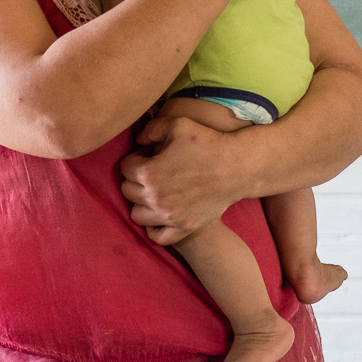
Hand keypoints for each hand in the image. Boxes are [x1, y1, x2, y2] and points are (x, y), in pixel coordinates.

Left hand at [120, 114, 244, 243]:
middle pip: (127, 191)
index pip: (125, 167)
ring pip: (136, 215)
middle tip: (153, 171)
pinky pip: (157, 236)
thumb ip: (151, 129)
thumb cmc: (207, 143)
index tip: (148, 155)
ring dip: (141, 203)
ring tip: (154, 192)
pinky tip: (160, 214)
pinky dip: (154, 227)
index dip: (135, 158)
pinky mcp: (183, 227)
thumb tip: (138, 140)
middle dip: (136, 179)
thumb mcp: (178, 124)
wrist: (237, 167)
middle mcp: (154, 198)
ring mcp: (168, 216)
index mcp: (148, 173)